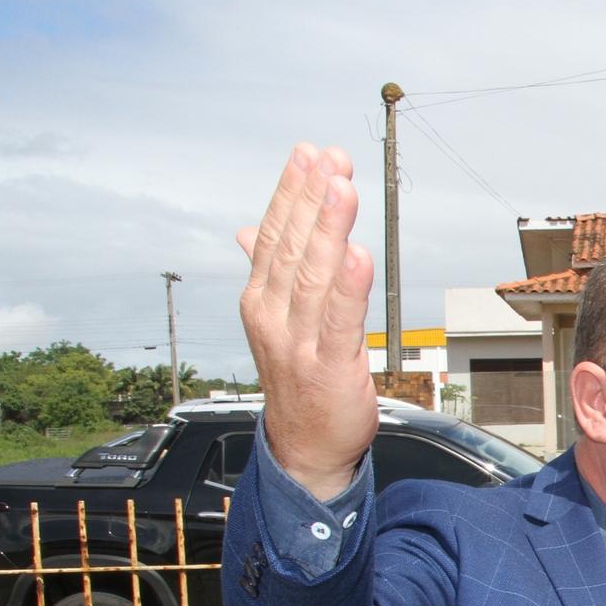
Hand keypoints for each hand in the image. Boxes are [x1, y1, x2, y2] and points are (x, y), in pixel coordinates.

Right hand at [237, 143, 378, 499]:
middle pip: (292, 248)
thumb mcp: (277, 321)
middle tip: (329, 159)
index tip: (308, 155)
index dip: (292, 194)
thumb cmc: (299, 382)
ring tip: (341, 188)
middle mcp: (274, 317)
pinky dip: (347, 285)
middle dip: (312, 200)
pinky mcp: (330, 366)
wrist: (304, 450)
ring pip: (313, 275)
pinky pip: (339, 319)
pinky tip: (357, 253)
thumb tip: (248, 230)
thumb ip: (267, 271)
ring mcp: (299, 342)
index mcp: (261, 301)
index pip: (273, 236)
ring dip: (328, 228)